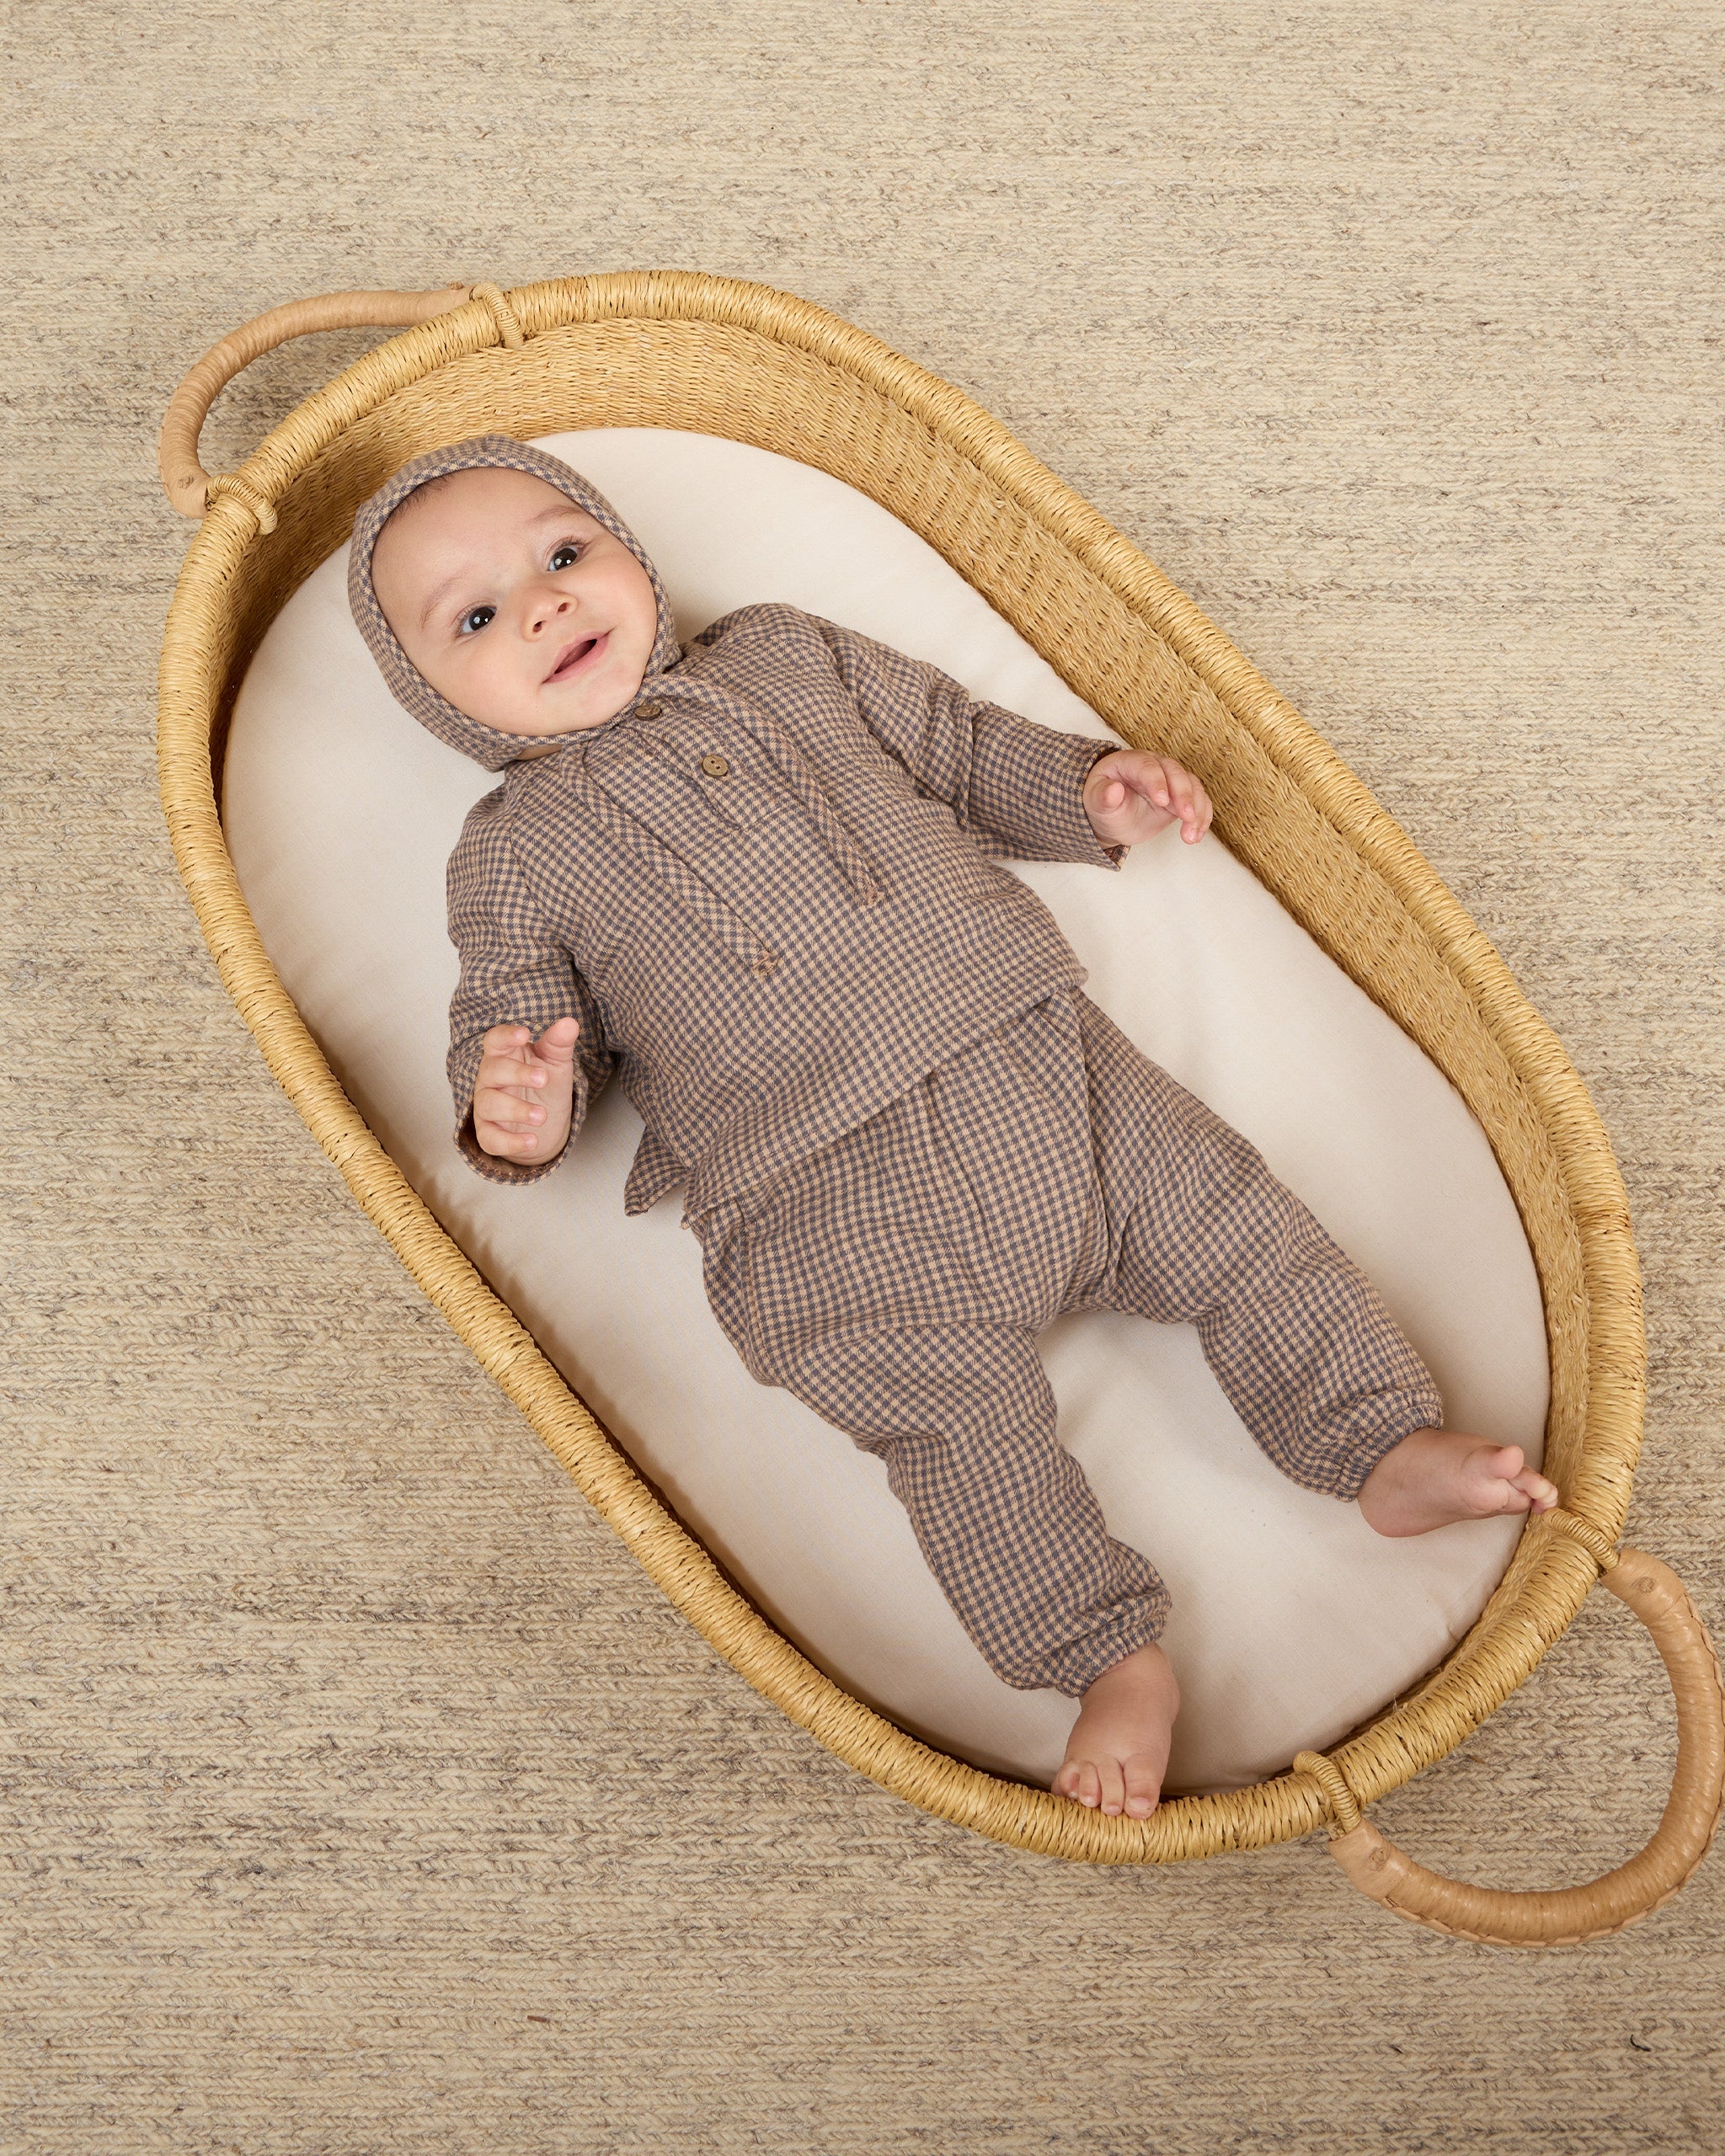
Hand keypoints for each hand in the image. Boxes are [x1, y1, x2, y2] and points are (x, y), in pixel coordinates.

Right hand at [472, 1018, 579, 1163]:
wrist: (546, 1126)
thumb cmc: (545, 1086)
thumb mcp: (556, 1063)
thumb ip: (559, 1044)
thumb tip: (570, 1023)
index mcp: (504, 1056)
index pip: (495, 1040)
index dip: (506, 1035)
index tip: (525, 1033)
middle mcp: (490, 1080)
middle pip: (492, 1071)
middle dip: (517, 1074)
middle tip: (543, 1078)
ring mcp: (486, 1107)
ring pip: (489, 1104)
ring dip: (516, 1110)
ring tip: (542, 1116)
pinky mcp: (489, 1134)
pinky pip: (490, 1139)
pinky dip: (510, 1142)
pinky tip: (532, 1141)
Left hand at [1083, 750, 1212, 848]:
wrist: (1113, 817)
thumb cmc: (1103, 804)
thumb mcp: (1096, 802)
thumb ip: (1103, 796)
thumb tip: (1113, 790)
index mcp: (1130, 762)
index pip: (1147, 766)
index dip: (1156, 781)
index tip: (1161, 801)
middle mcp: (1154, 767)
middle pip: (1175, 772)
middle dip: (1184, 794)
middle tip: (1186, 816)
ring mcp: (1170, 781)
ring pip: (1192, 786)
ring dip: (1197, 809)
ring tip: (1191, 835)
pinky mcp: (1181, 797)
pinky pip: (1198, 801)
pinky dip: (1202, 817)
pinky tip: (1196, 835)